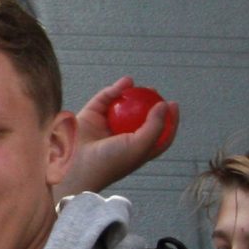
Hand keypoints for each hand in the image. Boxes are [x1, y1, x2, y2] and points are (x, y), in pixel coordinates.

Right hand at [57, 77, 177, 200]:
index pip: (156, 134)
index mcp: (136, 150)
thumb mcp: (140, 147)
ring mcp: (105, 127)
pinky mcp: (90, 117)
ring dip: (132, 95)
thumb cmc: (110, 162)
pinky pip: (104, 100)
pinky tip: (126, 82)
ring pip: (121, 107)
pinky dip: (115, 90)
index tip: (173, 104)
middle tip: (155, 93)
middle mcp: (121, 138)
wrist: (76, 166)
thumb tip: (165, 104)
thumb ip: (155, 126)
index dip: (168, 120)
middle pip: (139, 118)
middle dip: (149, 104)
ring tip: (142, 87)